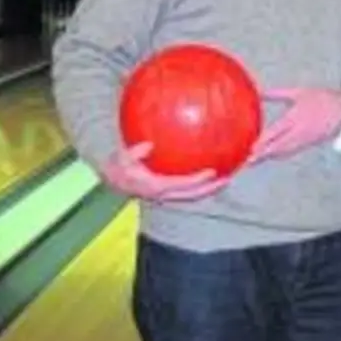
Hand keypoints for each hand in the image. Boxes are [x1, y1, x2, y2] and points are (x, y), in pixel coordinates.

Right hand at [101, 142, 229, 201]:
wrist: (113, 180)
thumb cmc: (118, 165)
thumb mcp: (121, 158)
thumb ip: (134, 153)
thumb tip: (147, 145)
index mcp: (155, 186)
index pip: (180, 185)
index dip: (197, 180)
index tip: (211, 172)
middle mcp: (163, 194)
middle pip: (192, 195)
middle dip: (210, 189)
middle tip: (227, 178)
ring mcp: (167, 195)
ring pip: (192, 195)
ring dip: (209, 189)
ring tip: (226, 177)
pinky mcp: (168, 192)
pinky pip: (187, 190)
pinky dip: (200, 185)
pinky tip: (211, 172)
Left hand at [251, 87, 340, 162]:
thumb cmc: (324, 99)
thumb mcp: (298, 93)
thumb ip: (276, 94)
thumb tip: (259, 92)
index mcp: (295, 118)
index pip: (276, 133)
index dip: (263, 142)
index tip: (251, 149)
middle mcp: (299, 132)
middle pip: (277, 147)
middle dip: (261, 155)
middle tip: (247, 162)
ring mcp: (304, 140)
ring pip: (283, 152)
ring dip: (268, 157)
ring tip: (253, 162)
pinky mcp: (308, 144)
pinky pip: (290, 152)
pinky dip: (278, 156)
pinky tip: (270, 156)